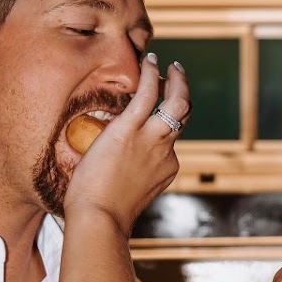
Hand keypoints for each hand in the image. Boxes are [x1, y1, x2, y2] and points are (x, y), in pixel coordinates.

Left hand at [64, 53, 190, 233]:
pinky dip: (152, 75)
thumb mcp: (125, 192)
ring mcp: (151, 141)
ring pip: (178, 103)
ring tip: (171, 65)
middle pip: (183, 116)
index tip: (156, 111)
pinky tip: (150, 61)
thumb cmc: (102, 213)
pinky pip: (148, 94)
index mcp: (165, 167)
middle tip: (177, 76)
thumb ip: (126, 175)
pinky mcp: (129, 130)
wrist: (99, 219)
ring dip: (177, 80)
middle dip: (182, 93)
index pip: (170, 139)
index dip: (165, 122)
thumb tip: (111, 167)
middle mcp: (165, 152)